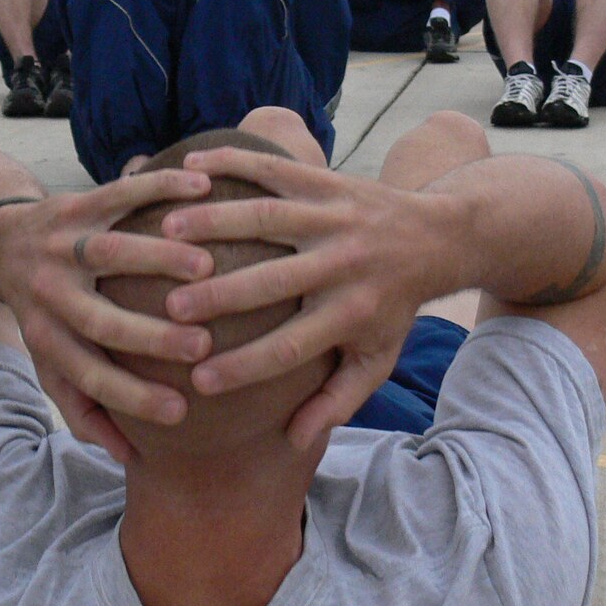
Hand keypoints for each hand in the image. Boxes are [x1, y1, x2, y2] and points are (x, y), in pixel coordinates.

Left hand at [0, 168, 216, 462]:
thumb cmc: (45, 314)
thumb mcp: (52, 362)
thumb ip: (85, 408)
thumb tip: (127, 458)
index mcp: (48, 338)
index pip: (89, 377)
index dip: (131, 398)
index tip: (181, 413)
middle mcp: (49, 292)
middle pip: (98, 319)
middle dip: (149, 335)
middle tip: (203, 345)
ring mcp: (60, 244)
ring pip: (108, 251)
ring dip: (157, 258)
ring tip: (208, 268)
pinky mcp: (75, 202)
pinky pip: (119, 193)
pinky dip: (160, 187)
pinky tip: (203, 191)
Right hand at [158, 147, 458, 447]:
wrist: (441, 237)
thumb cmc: (394, 308)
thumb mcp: (376, 360)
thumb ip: (336, 401)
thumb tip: (295, 442)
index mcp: (351, 314)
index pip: (291, 348)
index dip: (245, 367)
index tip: (198, 381)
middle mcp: (342, 265)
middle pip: (272, 282)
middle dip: (219, 296)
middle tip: (169, 310)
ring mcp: (333, 218)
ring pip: (267, 218)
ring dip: (214, 223)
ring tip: (165, 233)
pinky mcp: (327, 181)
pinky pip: (275, 169)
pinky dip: (234, 163)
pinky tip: (191, 167)